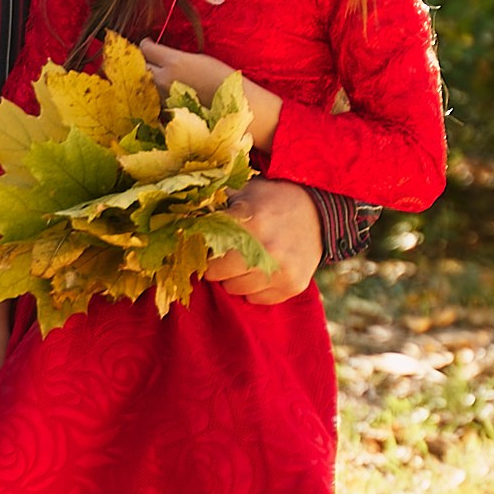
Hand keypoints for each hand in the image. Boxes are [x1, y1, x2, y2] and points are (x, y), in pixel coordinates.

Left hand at [138, 40, 282, 148]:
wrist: (236, 105)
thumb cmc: (223, 79)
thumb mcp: (200, 59)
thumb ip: (176, 57)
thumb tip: (164, 56)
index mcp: (174, 62)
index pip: (146, 49)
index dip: (146, 45)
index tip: (149, 44)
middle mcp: (163, 80)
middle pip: (141, 67)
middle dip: (145, 62)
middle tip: (153, 60)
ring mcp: (163, 98)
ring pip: (147, 84)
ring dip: (152, 79)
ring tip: (164, 77)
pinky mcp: (167, 112)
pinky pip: (156, 100)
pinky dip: (158, 95)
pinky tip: (170, 92)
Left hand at [205, 176, 321, 308]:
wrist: (318, 211)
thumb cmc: (271, 200)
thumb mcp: (241, 193)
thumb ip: (211, 205)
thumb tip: (175, 217)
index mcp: (248, 223)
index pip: (206, 251)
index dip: (201, 249)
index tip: (205, 245)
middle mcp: (266, 249)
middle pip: (218, 275)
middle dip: (216, 266)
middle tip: (225, 254)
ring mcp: (282, 270)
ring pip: (236, 290)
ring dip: (235, 278)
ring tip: (245, 261)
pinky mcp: (293, 285)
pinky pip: (257, 300)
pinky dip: (255, 289)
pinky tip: (261, 270)